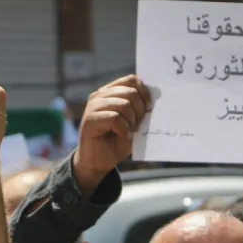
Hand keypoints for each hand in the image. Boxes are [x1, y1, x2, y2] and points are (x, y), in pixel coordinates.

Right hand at [73, 75, 150, 194]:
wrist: (98, 162)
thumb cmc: (116, 142)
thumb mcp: (132, 122)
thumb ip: (139, 108)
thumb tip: (153, 100)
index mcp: (109, 92)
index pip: (131, 80)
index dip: (144, 92)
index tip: (149, 108)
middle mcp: (99, 96)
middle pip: (130, 92)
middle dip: (139, 111)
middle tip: (136, 126)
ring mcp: (92, 106)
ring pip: (124, 105)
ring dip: (131, 122)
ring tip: (127, 132)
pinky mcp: (89, 119)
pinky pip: (115, 118)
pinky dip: (123, 130)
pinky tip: (121, 136)